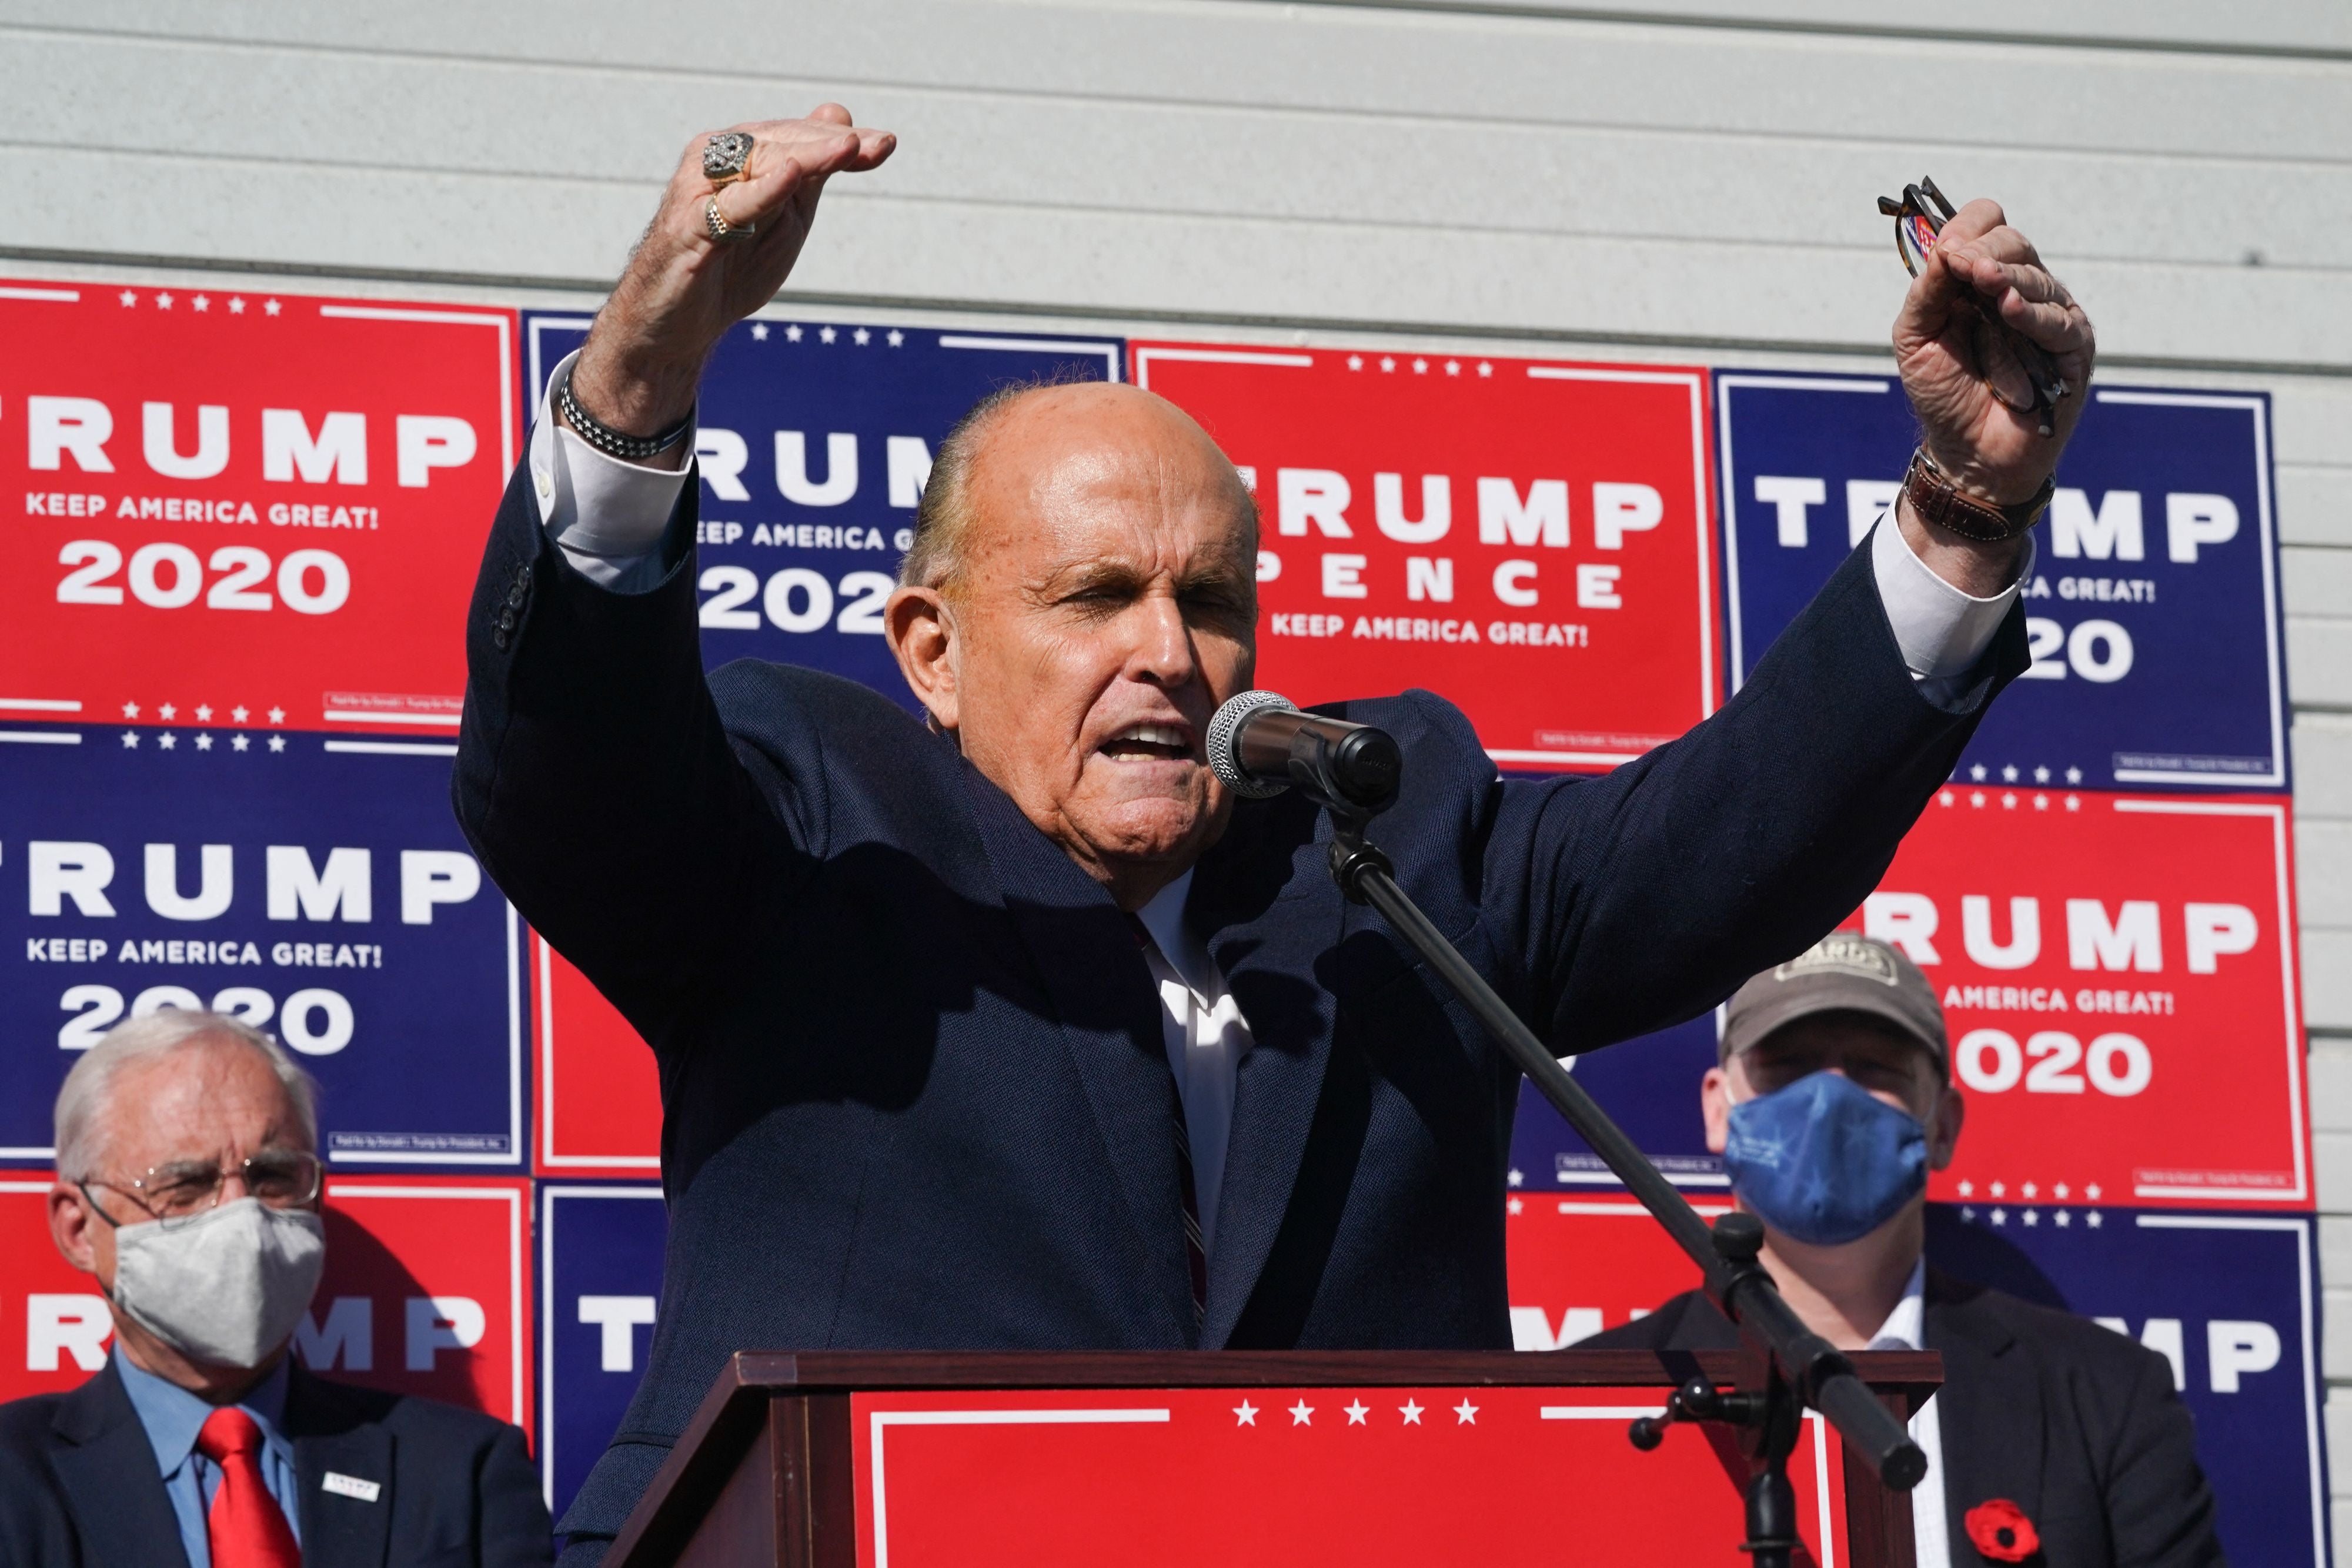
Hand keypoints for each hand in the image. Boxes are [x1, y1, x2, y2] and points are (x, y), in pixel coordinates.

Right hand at [570, 106, 895, 441]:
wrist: (675, 324)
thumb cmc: (730, 267)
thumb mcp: (785, 218)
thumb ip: (812, 173)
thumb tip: (841, 116)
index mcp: (738, 155)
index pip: (798, 138)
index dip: (843, 141)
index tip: (886, 145)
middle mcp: (713, 161)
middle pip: (781, 142)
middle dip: (831, 146)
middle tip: (876, 146)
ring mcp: (698, 192)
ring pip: (757, 163)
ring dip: (806, 155)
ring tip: (846, 147)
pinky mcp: (688, 228)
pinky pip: (729, 206)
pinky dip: (760, 190)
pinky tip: (789, 175)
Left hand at [1891, 198, 2094, 507]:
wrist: (1968, 452)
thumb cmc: (1943, 394)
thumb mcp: (1916, 339)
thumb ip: (1927, 292)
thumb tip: (1943, 247)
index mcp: (1981, 280)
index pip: (1986, 225)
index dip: (1968, 229)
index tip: (1945, 251)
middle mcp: (2019, 288)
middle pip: (2012, 242)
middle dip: (1984, 250)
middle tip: (1962, 264)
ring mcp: (2050, 314)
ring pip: (2035, 277)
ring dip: (2007, 277)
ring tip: (1985, 281)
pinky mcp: (2073, 345)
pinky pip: (2056, 320)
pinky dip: (2031, 314)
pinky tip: (2009, 311)